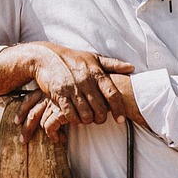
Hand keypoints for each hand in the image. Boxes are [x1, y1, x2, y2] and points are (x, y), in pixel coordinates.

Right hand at [0, 42, 132, 128]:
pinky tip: (75, 117)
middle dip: (101, 118)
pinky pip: (70, 115)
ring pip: (86, 114)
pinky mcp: (59, 95)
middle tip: (99, 119)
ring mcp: (72, 89)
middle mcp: (86, 81)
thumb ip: (113, 64)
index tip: (120, 120)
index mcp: (96, 72)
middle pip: (100, 109)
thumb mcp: (93, 58)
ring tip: (87, 118)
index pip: (112, 94)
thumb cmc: (72, 58)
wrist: (45, 56)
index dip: (119, 109)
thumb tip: (131, 67)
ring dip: (87, 120)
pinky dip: (74, 119)